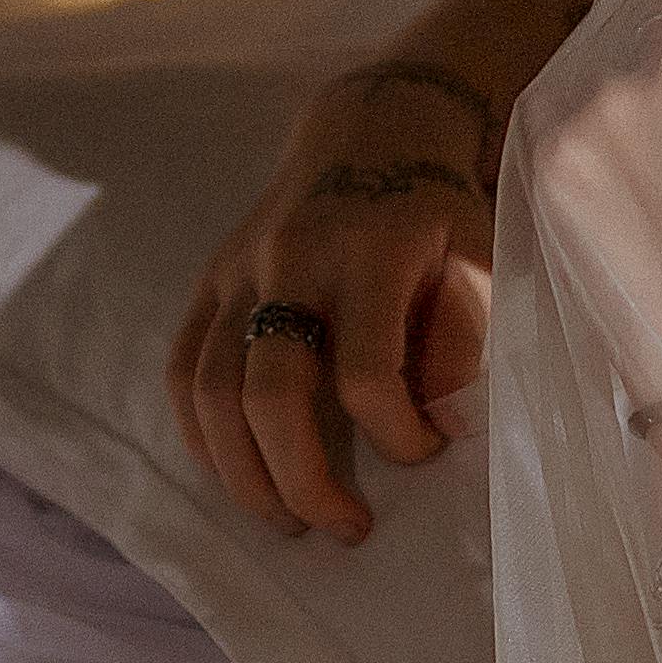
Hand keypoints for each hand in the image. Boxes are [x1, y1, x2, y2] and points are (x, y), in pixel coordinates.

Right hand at [172, 63, 502, 543]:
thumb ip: (465, 336)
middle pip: (270, 391)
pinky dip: (200, 434)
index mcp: (373, 253)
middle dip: (302, 478)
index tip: (428, 454)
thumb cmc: (440, 211)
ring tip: (287, 523)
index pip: (369, 371)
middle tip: (344, 530)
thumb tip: (441, 424)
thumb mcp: (480, 257)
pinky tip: (235, 476)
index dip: (397, 433)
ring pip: (211, 389)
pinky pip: (181, 368)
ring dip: (243, 473)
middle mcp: (292, 261)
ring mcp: (240, 271)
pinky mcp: (210, 281)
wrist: (373, 132)